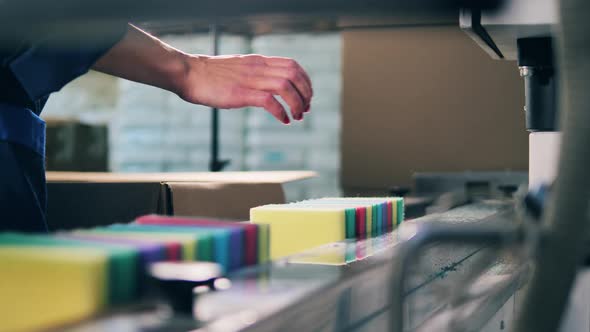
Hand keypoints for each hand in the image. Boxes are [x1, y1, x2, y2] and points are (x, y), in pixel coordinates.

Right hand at [177, 54, 312, 123]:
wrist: (189, 73)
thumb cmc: (210, 74)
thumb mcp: (239, 67)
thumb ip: (254, 73)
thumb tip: (266, 85)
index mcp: (258, 61)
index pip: (292, 65)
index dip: (305, 81)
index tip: (307, 96)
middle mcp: (258, 68)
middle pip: (294, 75)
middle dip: (305, 94)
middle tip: (305, 109)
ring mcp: (250, 80)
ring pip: (286, 87)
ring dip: (296, 104)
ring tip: (296, 117)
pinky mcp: (241, 94)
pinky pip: (270, 101)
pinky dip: (281, 112)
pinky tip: (283, 120)